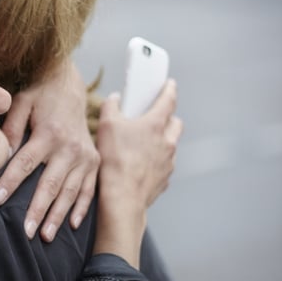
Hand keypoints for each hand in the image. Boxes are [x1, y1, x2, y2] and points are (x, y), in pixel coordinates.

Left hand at [0, 60, 99, 241]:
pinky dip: (81, 208)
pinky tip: (72, 225)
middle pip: (50, 184)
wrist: (72, 86)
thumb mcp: (23, 101)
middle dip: (37, 210)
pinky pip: (89, 190)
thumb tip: (2, 151)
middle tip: (26, 232)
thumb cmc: (41, 94)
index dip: (10, 182)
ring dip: (58, 216)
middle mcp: (70, 147)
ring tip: (44, 236)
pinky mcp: (94, 162)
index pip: (25, 162)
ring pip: (70, 192)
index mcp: (49, 133)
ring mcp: (85, 156)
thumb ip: (12, 126)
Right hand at [93, 79, 182, 266]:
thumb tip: (114, 98)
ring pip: (170, 145)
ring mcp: (168, 161)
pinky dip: (155, 161)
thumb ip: (110, 106)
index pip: (169, 100)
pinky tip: (138, 165)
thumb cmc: (115, 160)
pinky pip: (163, 165)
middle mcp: (167, 142)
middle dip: (168, 118)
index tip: (170, 84)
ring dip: (160, 141)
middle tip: (152, 118)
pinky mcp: (164, 178)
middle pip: (175, 123)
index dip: (169, 89)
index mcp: (156, 124)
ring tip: (141, 145)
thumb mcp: (106, 126)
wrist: (122, 196)